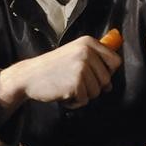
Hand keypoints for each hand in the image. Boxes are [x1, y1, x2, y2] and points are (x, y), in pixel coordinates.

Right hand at [0, 36, 121, 109]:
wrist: (29, 76)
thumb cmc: (52, 68)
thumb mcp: (74, 55)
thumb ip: (94, 62)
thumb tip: (110, 84)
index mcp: (89, 43)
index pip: (116, 61)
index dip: (108, 72)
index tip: (95, 75)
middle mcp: (87, 52)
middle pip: (107, 80)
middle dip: (93, 87)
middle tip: (75, 83)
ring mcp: (81, 67)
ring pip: (96, 92)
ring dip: (83, 95)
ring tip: (67, 86)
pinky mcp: (76, 83)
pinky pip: (85, 100)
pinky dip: (75, 102)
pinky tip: (63, 93)